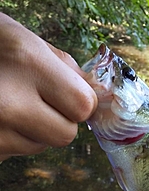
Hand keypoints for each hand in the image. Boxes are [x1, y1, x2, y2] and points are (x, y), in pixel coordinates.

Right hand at [0, 13, 96, 160]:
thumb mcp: (22, 38)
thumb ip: (63, 67)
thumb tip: (96, 94)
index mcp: (26, 63)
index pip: (82, 106)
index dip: (79, 102)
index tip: (68, 95)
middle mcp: (7, 102)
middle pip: (64, 135)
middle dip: (58, 120)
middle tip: (38, 100)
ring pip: (39, 146)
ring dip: (32, 129)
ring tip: (6, 103)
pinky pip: (13, 152)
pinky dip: (10, 137)